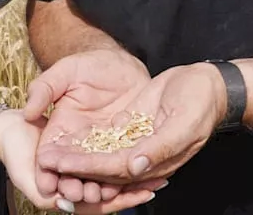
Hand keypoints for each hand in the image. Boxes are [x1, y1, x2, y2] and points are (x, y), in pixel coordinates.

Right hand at [24, 49, 153, 204]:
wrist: (122, 63)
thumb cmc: (90, 64)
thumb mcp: (64, 71)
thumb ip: (44, 89)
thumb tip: (28, 112)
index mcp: (60, 129)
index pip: (49, 155)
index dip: (46, 171)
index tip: (46, 184)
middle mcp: (80, 143)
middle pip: (73, 171)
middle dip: (73, 185)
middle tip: (76, 195)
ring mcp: (103, 147)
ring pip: (98, 173)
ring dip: (98, 186)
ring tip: (101, 196)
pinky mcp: (125, 147)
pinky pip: (123, 164)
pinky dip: (125, 176)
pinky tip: (126, 184)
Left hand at [41, 63, 227, 184]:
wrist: (208, 84)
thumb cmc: (201, 102)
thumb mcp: (186, 122)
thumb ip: (161, 147)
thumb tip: (135, 167)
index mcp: (156, 160)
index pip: (115, 169)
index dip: (86, 167)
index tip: (60, 164)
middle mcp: (143, 157)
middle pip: (102, 167)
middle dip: (74, 167)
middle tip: (43, 162)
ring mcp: (136, 143)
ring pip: (100, 155)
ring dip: (76, 157)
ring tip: (47, 154)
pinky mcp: (132, 129)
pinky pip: (105, 139)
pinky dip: (85, 142)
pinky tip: (63, 138)